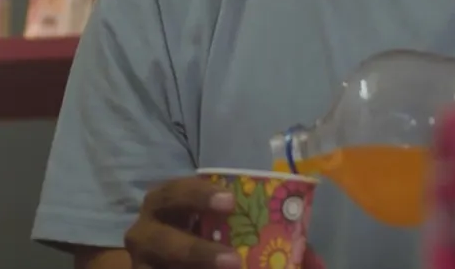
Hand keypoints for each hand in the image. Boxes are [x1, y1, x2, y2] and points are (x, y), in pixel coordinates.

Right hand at [121, 178, 329, 268]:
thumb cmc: (199, 237)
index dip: (198, 194)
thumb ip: (262, 234)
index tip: (230, 201)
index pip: (174, 192)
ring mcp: (140, 263)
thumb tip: (314, 258)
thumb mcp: (223, 229)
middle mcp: (144, 232)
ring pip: (156, 266)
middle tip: (232, 261)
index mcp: (165, 205)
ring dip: (193, 266)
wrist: (163, 261)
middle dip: (195, 250)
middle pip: (158, 238)